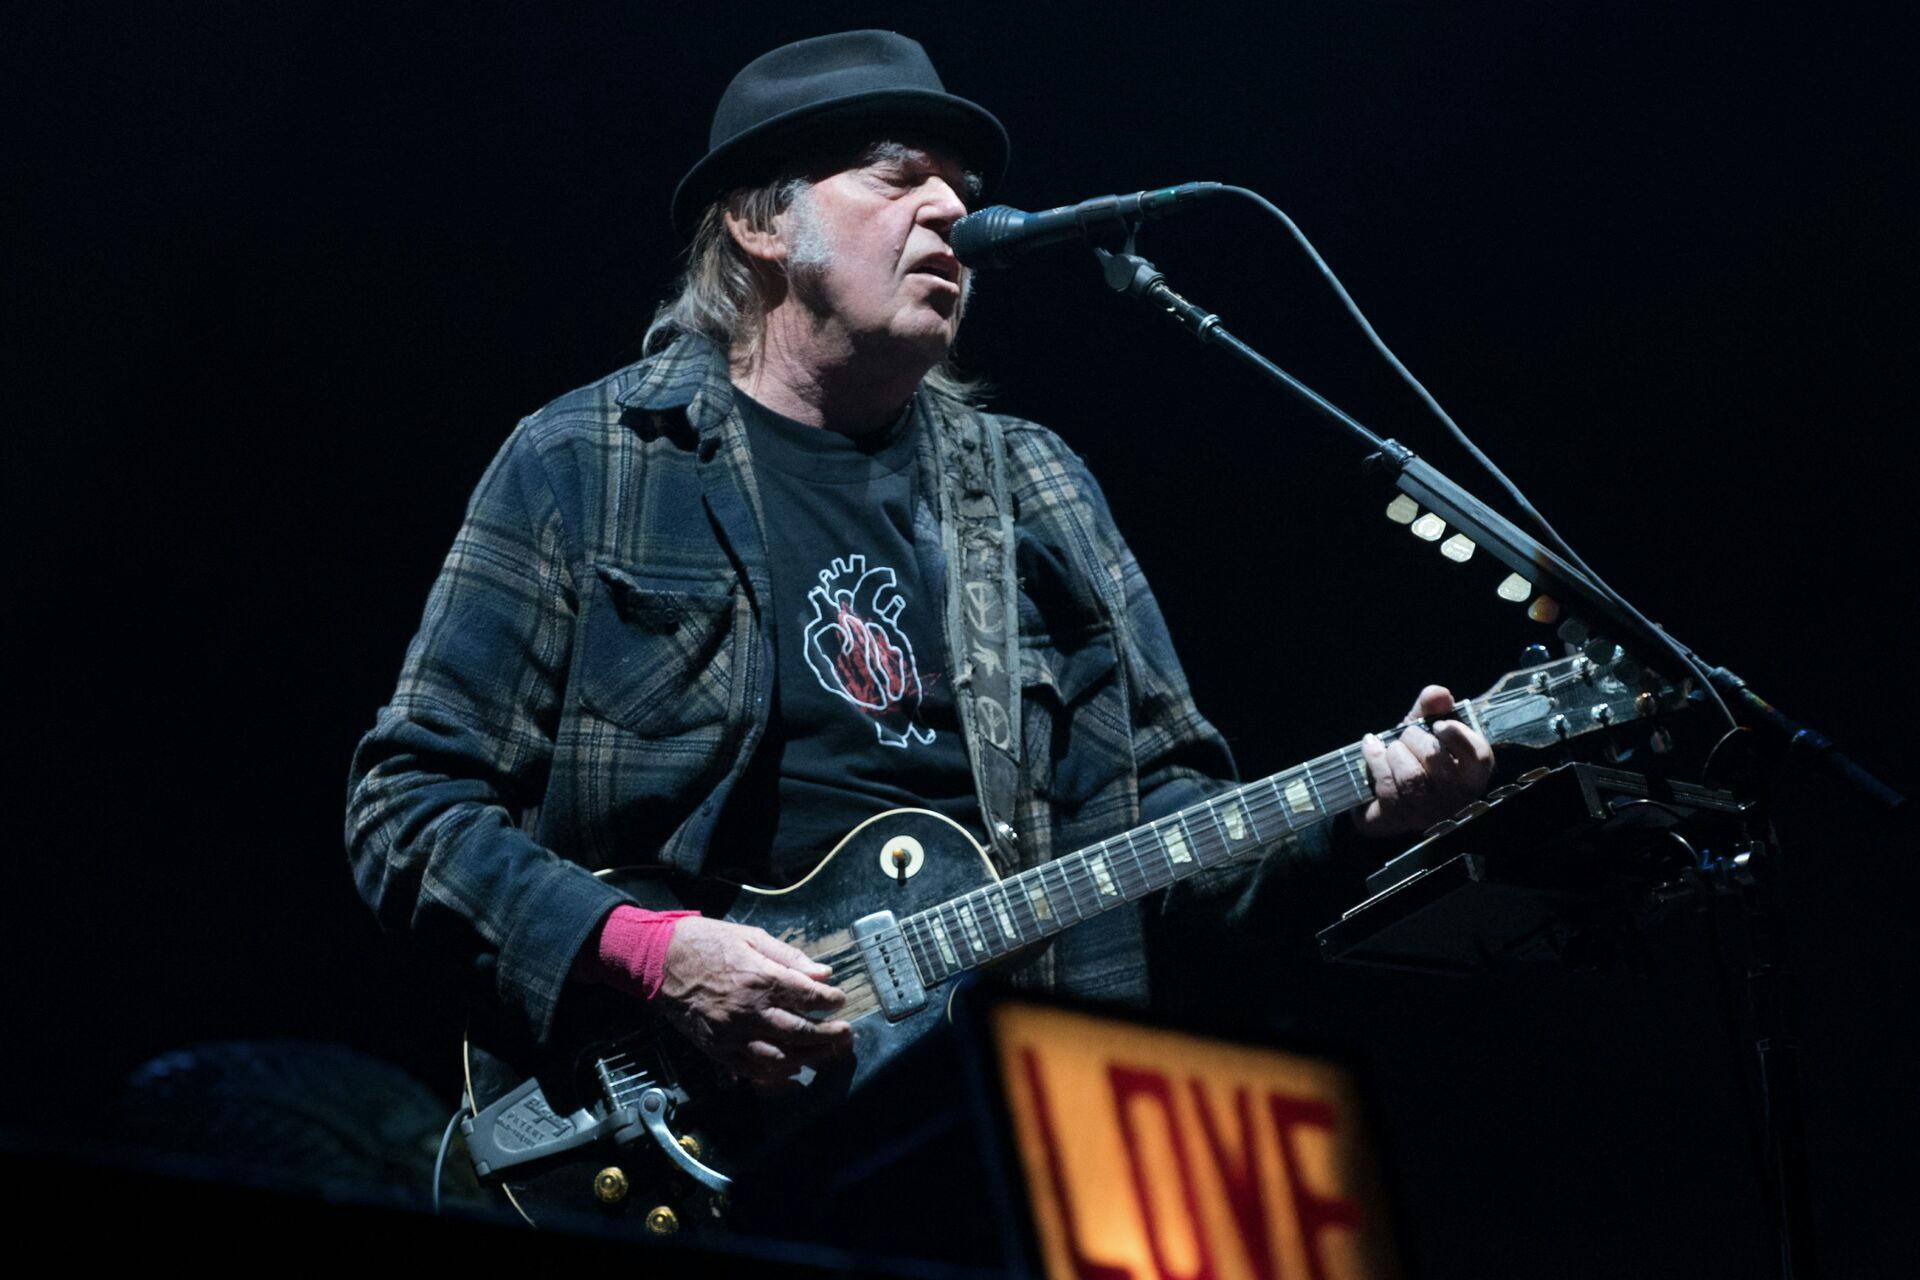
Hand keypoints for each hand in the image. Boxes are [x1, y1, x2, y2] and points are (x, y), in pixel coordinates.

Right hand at [655, 917, 852, 1082]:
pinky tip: (792, 1070)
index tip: (840, 1001)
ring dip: (808, 1058)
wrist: (658, 960)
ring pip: (780, 1057)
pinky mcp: (717, 1048)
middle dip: (829, 1035)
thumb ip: (789, 957)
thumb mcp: (751, 937)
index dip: (831, 1002)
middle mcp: (750, 1010)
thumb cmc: (706, 942)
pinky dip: (776, 1074)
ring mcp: (732, 1034)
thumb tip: (823, 974)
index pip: (809, 997)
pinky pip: (751, 1070)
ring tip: (825, 1054)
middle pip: (801, 1031)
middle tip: (845, 1034)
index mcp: (761, 978)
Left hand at [1353, 685, 1494, 838]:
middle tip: (1407, 736)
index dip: (1456, 735)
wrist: (1387, 791)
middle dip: (1413, 738)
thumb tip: (1439, 693)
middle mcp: (1456, 797)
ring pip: (1410, 777)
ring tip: (1392, 747)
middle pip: (1435, 760)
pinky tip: (1371, 749)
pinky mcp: (1400, 819)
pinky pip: (1387, 788)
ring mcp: (1429, 813)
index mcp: (1474, 773)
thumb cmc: (1415, 756)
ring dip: (1394, 753)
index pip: (1477, 756)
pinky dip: (1374, 761)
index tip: (1439, 725)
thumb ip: (1432, 708)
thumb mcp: (1425, 728)